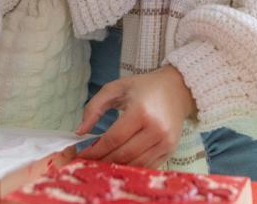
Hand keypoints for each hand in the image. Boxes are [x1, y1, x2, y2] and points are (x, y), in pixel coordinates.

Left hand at [75, 65, 196, 168]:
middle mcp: (156, 129)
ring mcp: (165, 142)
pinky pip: (147, 167)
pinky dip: (131, 168)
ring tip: (100, 164)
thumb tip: (79, 132)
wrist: (177, 90)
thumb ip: (94, 107)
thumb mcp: (115, 88)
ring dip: (115, 167)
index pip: (114, 138)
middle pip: (124, 154)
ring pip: (135, 164)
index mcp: (141, 111)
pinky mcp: (170, 150)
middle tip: (87, 162)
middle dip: (102, 161)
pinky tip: (118, 165)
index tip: (80, 154)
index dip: (95, 149)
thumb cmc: (143, 88)